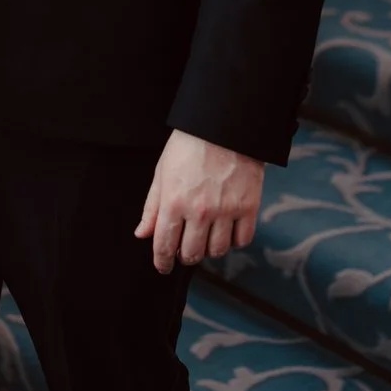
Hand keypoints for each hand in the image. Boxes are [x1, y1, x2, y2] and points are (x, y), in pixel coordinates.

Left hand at [134, 128, 264, 273]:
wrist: (223, 124)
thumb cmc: (189, 146)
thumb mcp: (162, 173)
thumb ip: (152, 207)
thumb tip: (142, 234)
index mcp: (174, 202)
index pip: (165, 246)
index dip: (162, 262)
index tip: (163, 267)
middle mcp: (199, 211)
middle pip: (192, 254)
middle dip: (186, 256)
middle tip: (186, 249)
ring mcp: (225, 210)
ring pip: (217, 251)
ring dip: (210, 249)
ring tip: (207, 237)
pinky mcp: (248, 206)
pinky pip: (242, 240)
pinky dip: (235, 241)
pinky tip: (228, 230)